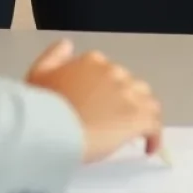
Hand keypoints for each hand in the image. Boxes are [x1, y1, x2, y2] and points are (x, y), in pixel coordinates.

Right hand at [26, 40, 162, 162]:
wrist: (52, 130)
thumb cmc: (44, 108)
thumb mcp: (38, 74)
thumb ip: (54, 56)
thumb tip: (67, 45)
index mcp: (92, 62)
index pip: (109, 72)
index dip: (108, 89)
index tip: (102, 104)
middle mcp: (114, 73)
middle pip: (129, 85)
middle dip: (125, 102)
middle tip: (115, 121)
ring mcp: (128, 94)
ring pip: (147, 101)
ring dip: (143, 115)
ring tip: (136, 131)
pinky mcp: (138, 118)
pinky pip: (154, 125)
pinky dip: (154, 135)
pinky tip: (149, 146)